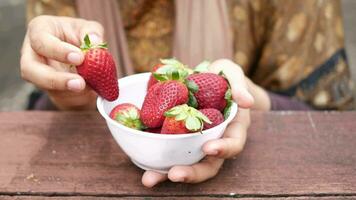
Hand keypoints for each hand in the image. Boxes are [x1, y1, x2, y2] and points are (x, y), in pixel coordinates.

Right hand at [20, 15, 103, 109]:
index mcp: (39, 30)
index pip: (40, 41)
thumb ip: (92, 33)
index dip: (58, 51)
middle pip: (30, 70)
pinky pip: (60, 97)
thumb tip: (95, 42)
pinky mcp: (50, 89)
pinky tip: (90, 91)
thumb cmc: (80, 35)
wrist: (82, 54)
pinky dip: (77, 96)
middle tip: (80, 83)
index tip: (80, 58)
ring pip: (45, 88)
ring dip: (69, 91)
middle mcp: (32, 53)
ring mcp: (38, 74)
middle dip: (55, 80)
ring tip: (89, 87)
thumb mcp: (89, 28)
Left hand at [141, 59, 253, 186]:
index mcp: (232, 128)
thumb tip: (246, 101)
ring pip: (186, 164)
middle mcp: (215, 141)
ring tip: (149, 179)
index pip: (234, 143)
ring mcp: (195, 143)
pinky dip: (156, 161)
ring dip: (168, 174)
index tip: (208, 148)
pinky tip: (139, 163)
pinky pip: (169, 153)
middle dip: (193, 172)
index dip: (223, 148)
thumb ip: (238, 83)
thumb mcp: (230, 73)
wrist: (203, 80)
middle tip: (174, 175)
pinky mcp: (177, 140)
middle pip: (209, 165)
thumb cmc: (221, 77)